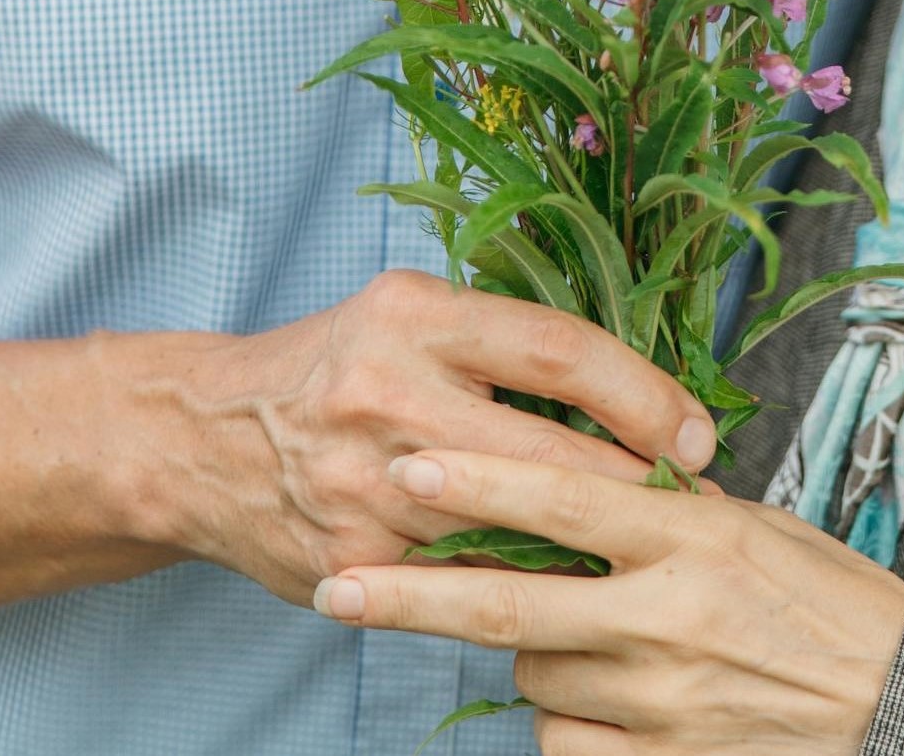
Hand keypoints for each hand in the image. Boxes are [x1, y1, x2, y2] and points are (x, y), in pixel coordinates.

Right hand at [155, 271, 715, 607]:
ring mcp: (363, 484)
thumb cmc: (337, 366)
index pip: (558, 350)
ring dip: (591, 547)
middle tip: (700, 506)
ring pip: (513, 531)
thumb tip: (637, 391)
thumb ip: (505, 343)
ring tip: (655, 555)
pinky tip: (572, 589)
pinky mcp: (352, 561)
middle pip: (548, 453)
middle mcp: (387, 392)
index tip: (697, 434)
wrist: (203, 438)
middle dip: (638, 488)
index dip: (644, 395)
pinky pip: (466, 581)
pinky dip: (525, 584)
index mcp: (416, 315)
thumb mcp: (412, 315)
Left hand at [313, 449, 903, 754]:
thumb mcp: (754, 525)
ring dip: (532, 654)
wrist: (902, 700)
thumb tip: (572, 481)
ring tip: (584, 638)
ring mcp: (665, 698)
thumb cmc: (827, 596)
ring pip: (536, 674)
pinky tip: (604, 703)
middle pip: (511, 603)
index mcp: (692, 534)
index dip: (479, 479)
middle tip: (339, 588)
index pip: (564, 498)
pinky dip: (566, 722)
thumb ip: (662, 509)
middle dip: (412, 596)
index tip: (407, 465)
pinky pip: (568, 744)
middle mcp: (669, 614)